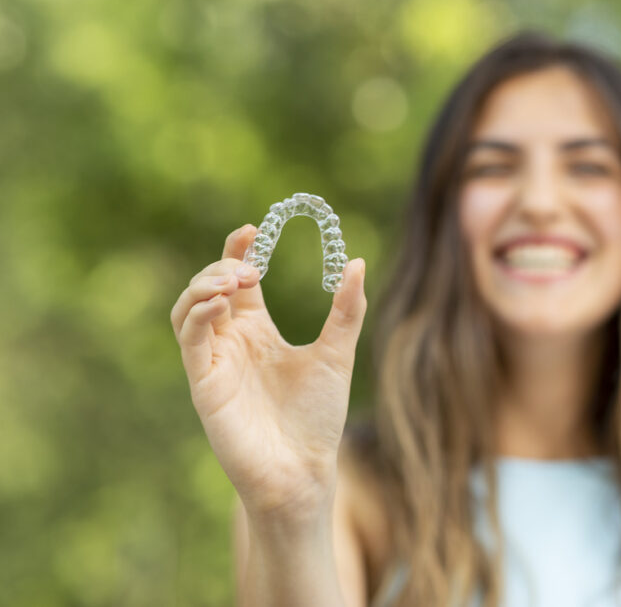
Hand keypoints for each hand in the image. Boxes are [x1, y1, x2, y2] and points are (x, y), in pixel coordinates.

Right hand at [170, 225, 367, 520]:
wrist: (304, 469)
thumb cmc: (318, 417)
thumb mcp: (337, 354)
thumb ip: (346, 310)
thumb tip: (356, 262)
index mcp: (258, 331)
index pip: (238, 279)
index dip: (239, 250)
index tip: (254, 227)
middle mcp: (232, 342)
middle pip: (209, 287)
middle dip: (223, 266)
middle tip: (250, 266)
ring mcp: (214, 362)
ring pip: (187, 308)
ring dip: (203, 286)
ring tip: (234, 278)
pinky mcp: (203, 384)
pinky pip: (189, 340)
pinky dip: (198, 315)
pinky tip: (221, 304)